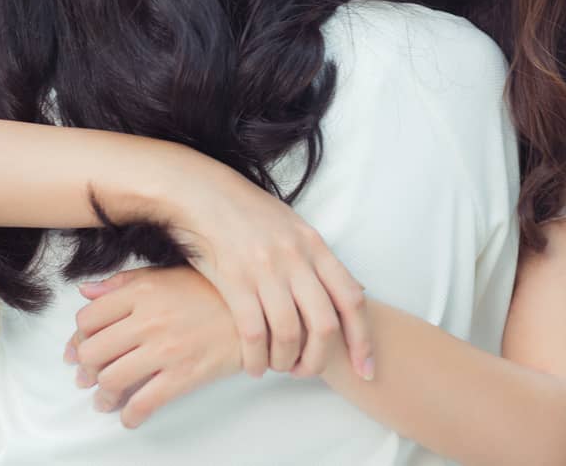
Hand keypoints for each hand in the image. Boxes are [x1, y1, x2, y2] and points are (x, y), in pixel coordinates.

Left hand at [65, 266, 242, 427]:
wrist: (258, 313)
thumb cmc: (214, 293)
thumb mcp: (168, 275)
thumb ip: (124, 282)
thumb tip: (86, 291)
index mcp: (143, 291)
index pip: (89, 318)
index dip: (80, 337)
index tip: (83, 348)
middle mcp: (149, 319)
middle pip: (93, 352)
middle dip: (86, 369)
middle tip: (89, 377)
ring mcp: (166, 349)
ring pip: (112, 380)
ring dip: (103, 396)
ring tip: (106, 399)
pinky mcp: (183, 375)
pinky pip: (143, 403)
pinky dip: (129, 416)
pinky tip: (130, 416)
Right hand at [149, 153, 373, 380]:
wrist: (200, 193)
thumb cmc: (247, 212)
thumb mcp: (292, 226)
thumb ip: (317, 259)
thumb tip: (346, 292)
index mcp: (314, 245)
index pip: (351, 298)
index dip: (362, 339)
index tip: (365, 367)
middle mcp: (295, 258)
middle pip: (324, 324)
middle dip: (319, 359)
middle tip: (307, 372)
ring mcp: (265, 269)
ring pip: (289, 333)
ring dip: (286, 362)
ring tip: (278, 367)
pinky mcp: (234, 281)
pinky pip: (254, 334)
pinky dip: (256, 358)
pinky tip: (253, 365)